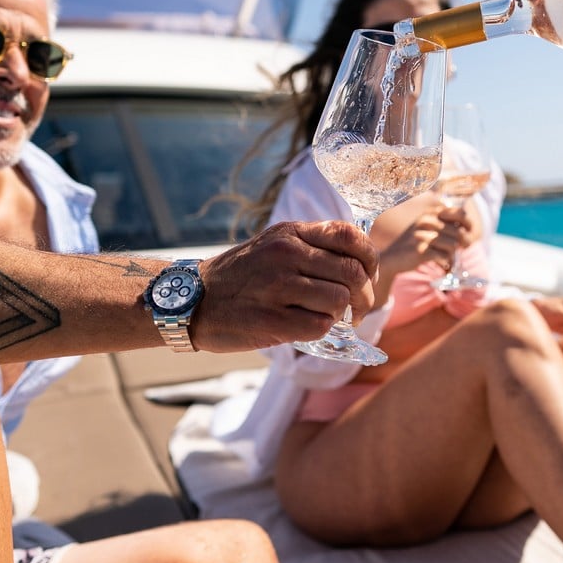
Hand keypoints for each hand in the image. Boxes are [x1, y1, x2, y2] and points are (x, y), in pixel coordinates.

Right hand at [190, 220, 377, 351]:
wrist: (193, 300)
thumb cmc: (241, 275)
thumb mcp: (274, 244)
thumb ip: (312, 246)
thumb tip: (361, 262)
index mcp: (290, 232)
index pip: (350, 236)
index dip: (370, 257)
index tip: (368, 274)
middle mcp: (286, 254)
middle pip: (352, 272)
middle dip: (364, 295)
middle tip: (359, 308)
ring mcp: (277, 286)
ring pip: (339, 300)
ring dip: (340, 314)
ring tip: (326, 317)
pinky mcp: (270, 320)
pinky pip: (320, 326)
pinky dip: (322, 329)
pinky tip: (307, 326)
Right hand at [373, 197, 472, 276]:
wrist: (391, 258)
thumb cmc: (413, 244)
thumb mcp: (426, 229)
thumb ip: (444, 226)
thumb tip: (467, 231)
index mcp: (429, 214)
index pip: (459, 214)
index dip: (468, 224)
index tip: (468, 232)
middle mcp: (426, 222)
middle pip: (458, 233)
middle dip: (463, 243)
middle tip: (461, 250)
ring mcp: (422, 236)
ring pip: (453, 245)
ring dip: (453, 254)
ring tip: (447, 258)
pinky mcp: (420, 251)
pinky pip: (444, 257)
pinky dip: (445, 263)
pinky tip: (442, 265)